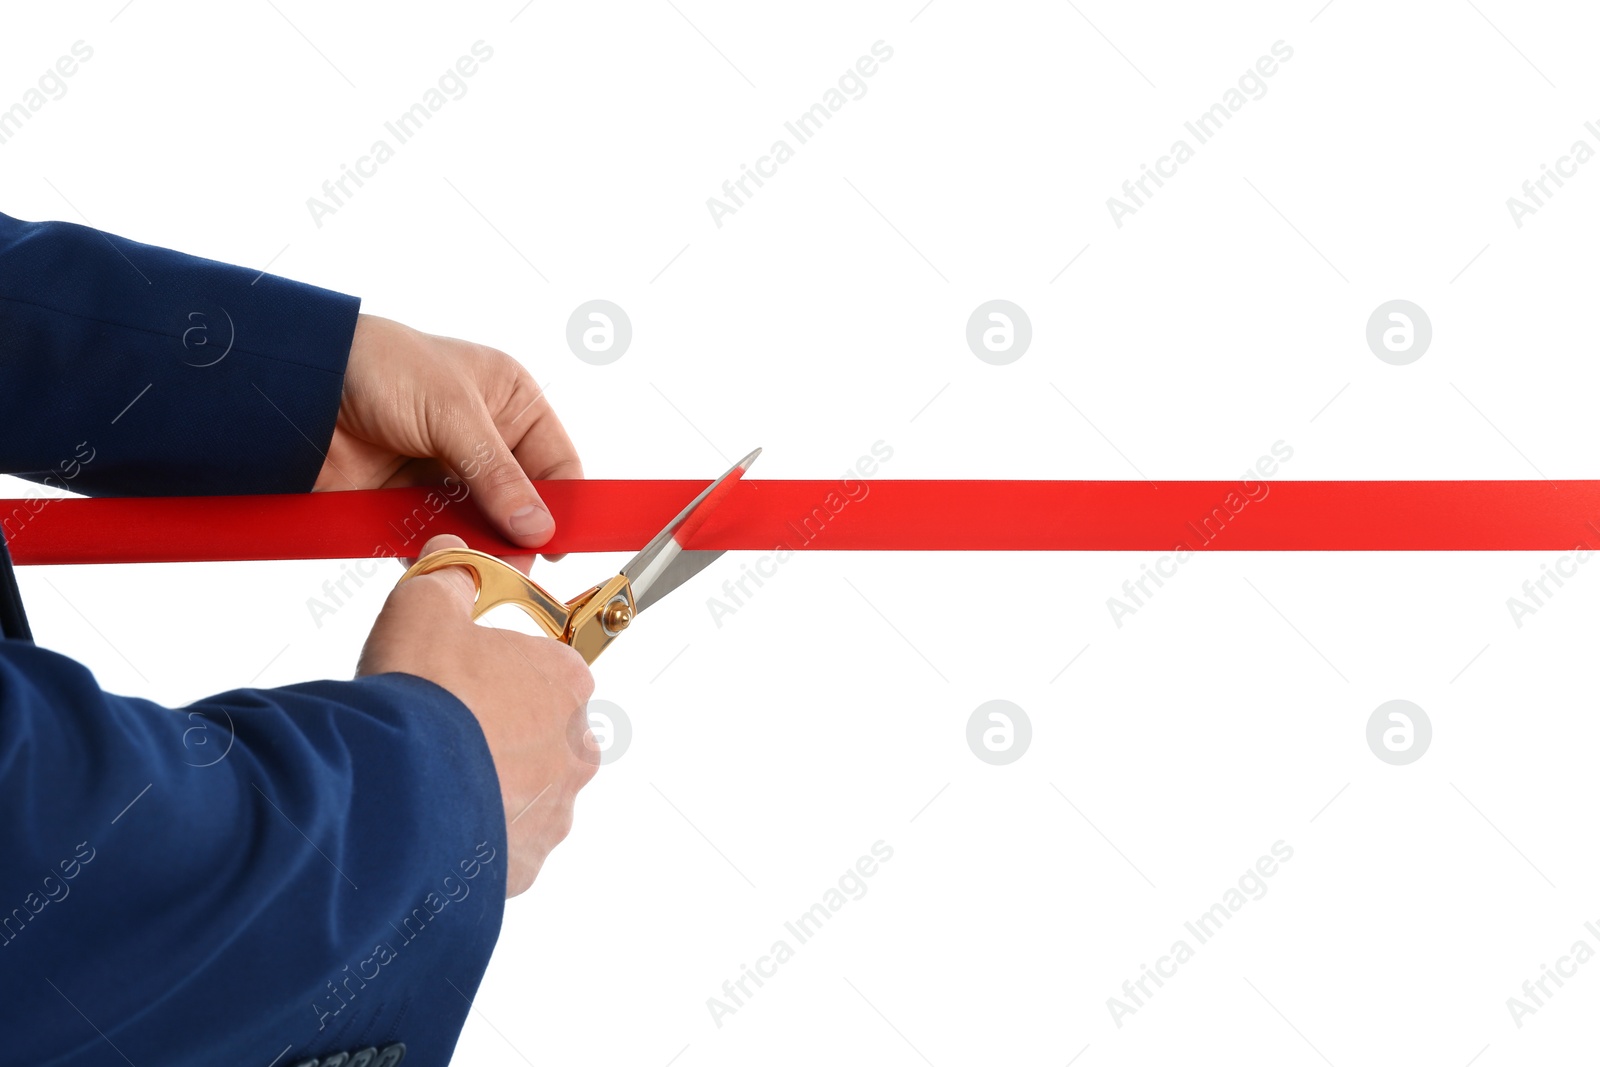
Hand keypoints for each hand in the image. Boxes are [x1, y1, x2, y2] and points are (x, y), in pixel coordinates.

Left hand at [317, 314, 580, 548]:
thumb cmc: (379, 365)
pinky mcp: (406, 500)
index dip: (564, 502)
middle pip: (520, 501)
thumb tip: (537, 527)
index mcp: (509, 400)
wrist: (296, 386)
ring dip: (478, 547)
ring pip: (479, 525)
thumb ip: (498, 474)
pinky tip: (441, 561)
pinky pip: (434, 537)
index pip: (556, 460)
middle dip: (519, 533)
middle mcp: (483, 438)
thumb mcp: (453, 412)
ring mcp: (444, 472)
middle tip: (518, 564)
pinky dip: (438, 552)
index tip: (561, 541)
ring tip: (479, 567)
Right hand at [358, 534, 599, 895]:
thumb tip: (452, 552)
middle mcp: (576, 746)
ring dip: (490, 786)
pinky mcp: (528, 862)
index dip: (500, 672)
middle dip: (499, 732)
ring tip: (434, 780)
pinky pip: (505, 845)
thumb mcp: (423, 608)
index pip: (548, 670)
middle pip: (542, 733)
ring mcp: (556, 809)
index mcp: (565, 681)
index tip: (464, 681)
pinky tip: (437, 823)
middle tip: (444, 731)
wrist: (395, 789)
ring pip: (528, 793)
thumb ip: (447, 577)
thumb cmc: (418, 696)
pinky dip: (477, 836)